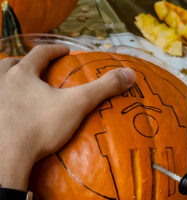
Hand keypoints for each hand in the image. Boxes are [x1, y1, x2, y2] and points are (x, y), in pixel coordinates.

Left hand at [0, 45, 135, 190]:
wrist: (7, 156)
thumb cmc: (41, 126)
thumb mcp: (77, 104)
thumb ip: (103, 87)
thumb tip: (130, 74)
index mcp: (23, 74)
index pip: (40, 53)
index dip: (54, 49)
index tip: (65, 51)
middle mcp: (2, 82)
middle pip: (11, 63)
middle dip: (25, 62)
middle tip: (38, 68)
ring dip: (8, 77)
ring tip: (19, 85)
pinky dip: (3, 98)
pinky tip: (10, 109)